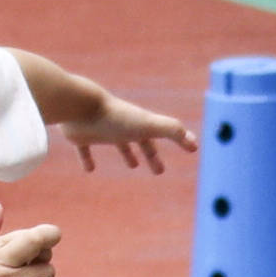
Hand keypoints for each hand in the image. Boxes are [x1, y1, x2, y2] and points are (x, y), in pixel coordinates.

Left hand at [56, 90, 189, 172]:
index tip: (186, 151)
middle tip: (159, 171)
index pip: (159, 136)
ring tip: (132, 165)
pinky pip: (85, 149)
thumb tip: (195, 144)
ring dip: (126, 152)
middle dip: (151, 154)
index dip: (175, 143)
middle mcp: (121, 125)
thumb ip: (171, 131)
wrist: (80, 105)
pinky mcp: (81, 136)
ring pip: (117, 142)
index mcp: (137, 123)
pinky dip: (88, 158)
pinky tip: (89, 169)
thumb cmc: (115, 116)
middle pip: (140, 141)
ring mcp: (101, 130)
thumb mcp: (147, 125)